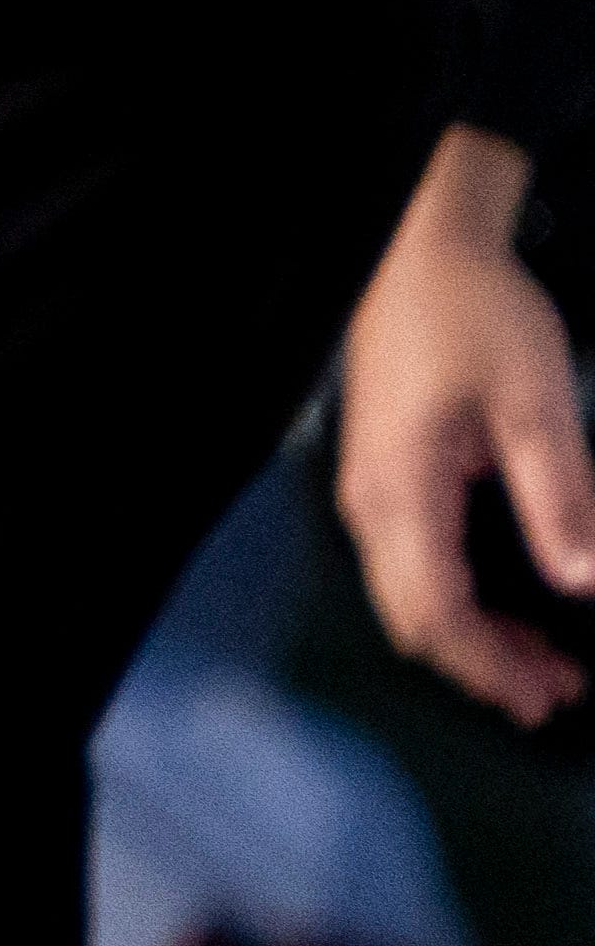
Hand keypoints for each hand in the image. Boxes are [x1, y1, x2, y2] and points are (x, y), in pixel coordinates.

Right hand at [335, 127, 591, 728]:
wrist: (418, 250)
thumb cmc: (475, 316)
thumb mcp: (536, 404)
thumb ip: (560, 498)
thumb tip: (583, 583)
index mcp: (403, 490)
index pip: (436, 610)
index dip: (491, 664)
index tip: (550, 695)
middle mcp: (372, 501)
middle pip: (414, 616)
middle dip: (483, 664)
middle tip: (558, 694)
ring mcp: (371, 489)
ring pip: (410, 596)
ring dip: (473, 637)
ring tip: (542, 664)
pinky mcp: (385, 474)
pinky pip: (412, 564)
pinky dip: (458, 601)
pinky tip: (506, 607)